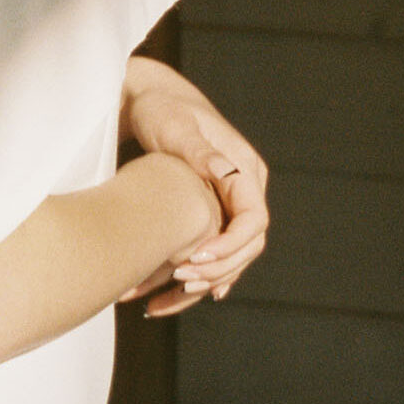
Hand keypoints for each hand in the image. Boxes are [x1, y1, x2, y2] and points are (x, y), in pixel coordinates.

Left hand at [118, 58, 268, 308]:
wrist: (149, 102)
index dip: (231, 245)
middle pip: (246, 246)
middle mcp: (242, 190)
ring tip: (162, 302)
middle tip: (179, 282)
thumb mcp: (177, 128)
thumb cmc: (161, 109)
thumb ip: (201, 153)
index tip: (197, 258)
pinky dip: (192, 276)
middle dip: (216, 269)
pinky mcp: (208, 213)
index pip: (255, 220)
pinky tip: (169, 297)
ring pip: (228, 256)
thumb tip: (225, 170)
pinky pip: (209, 252)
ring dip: (201, 282)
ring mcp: (227, 204)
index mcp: (244, 169)